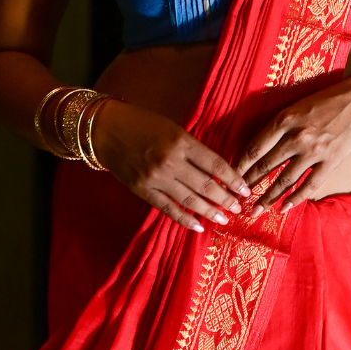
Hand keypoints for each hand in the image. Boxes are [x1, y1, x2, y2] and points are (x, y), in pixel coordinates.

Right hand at [92, 100, 249, 233]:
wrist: (106, 129)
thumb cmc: (142, 123)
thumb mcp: (173, 128)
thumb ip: (193, 149)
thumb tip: (216, 172)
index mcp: (181, 141)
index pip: (216, 165)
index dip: (233, 179)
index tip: (244, 189)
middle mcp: (170, 161)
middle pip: (206, 185)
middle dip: (226, 199)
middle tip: (239, 208)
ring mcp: (156, 178)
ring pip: (190, 200)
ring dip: (210, 211)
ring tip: (224, 219)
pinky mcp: (143, 191)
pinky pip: (168, 209)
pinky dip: (184, 219)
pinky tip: (198, 226)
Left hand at [237, 78, 350, 213]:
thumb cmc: (328, 99)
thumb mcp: (297, 104)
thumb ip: (280, 124)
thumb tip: (259, 145)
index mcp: (285, 118)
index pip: (256, 147)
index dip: (241, 164)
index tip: (231, 176)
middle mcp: (297, 136)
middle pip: (267, 165)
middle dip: (249, 183)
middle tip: (236, 197)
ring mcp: (315, 151)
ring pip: (285, 179)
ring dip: (268, 197)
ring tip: (255, 210)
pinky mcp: (331, 161)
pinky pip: (310, 184)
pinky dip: (295, 198)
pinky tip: (283, 208)